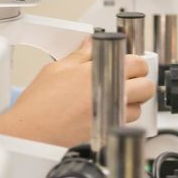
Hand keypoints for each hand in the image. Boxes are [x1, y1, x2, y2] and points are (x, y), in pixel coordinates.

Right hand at [0, 39, 154, 145]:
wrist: (30, 133)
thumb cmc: (39, 105)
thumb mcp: (56, 69)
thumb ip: (81, 55)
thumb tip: (91, 43)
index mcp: (99, 74)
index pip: (137, 63)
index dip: (134, 62)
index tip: (128, 63)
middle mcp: (109, 95)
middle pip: (146, 87)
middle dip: (139, 82)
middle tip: (126, 80)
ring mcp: (111, 116)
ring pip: (138, 108)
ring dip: (130, 102)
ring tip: (111, 98)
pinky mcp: (107, 132)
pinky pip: (125, 124)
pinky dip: (120, 118)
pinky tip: (103, 113)